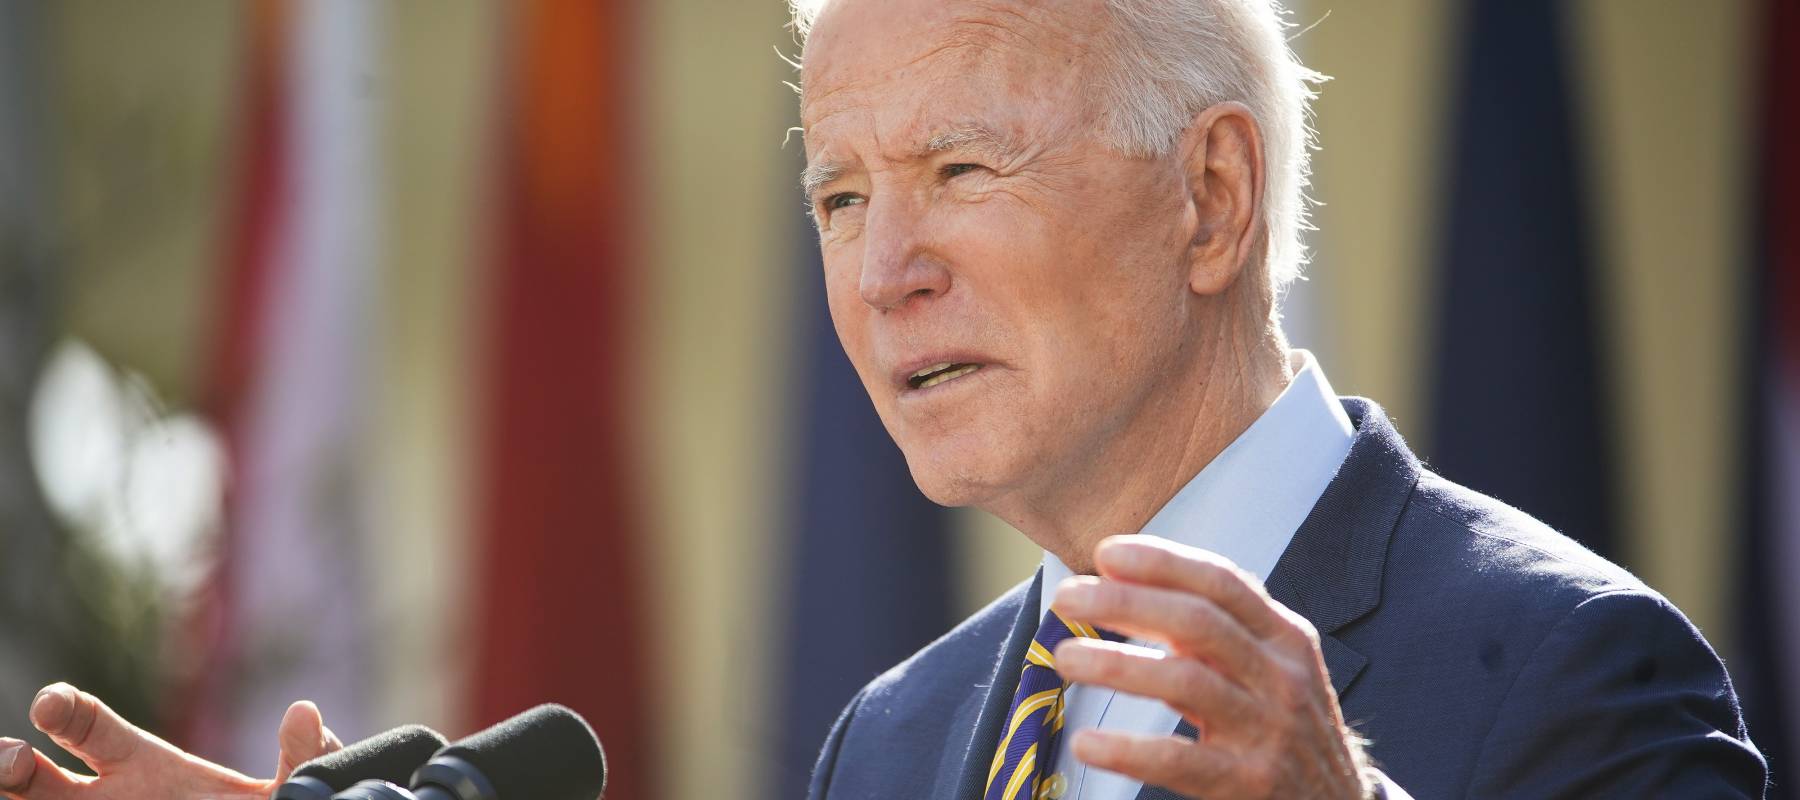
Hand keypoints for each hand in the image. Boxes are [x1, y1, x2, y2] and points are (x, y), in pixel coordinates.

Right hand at [0, 683, 342, 799]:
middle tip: (10, 758)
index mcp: (141, 766)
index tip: (52, 705)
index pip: (92, 729)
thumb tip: (304, 711)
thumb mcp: (284, 791)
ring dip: (13, 799)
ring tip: (8, 778)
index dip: (67, 712)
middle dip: (13, 767)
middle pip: (38, 780)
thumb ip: (303, 754)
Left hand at [1051, 536, 1373, 799]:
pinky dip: (1128, 750)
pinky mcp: (1251, 783)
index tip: (1106, 553)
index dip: (1162, 562)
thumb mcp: (1270, 670)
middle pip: (1197, 622)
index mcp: (1286, 638)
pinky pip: (1180, 759)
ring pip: (1185, 681)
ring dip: (1116, 664)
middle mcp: (1282, 677)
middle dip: (1125, 602)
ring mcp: (1270, 731)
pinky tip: (1087, 742)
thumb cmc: (1287, 731)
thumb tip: (1128, 588)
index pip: (1222, 582)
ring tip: (1065, 657)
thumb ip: (1215, 633)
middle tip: (1069, 597)